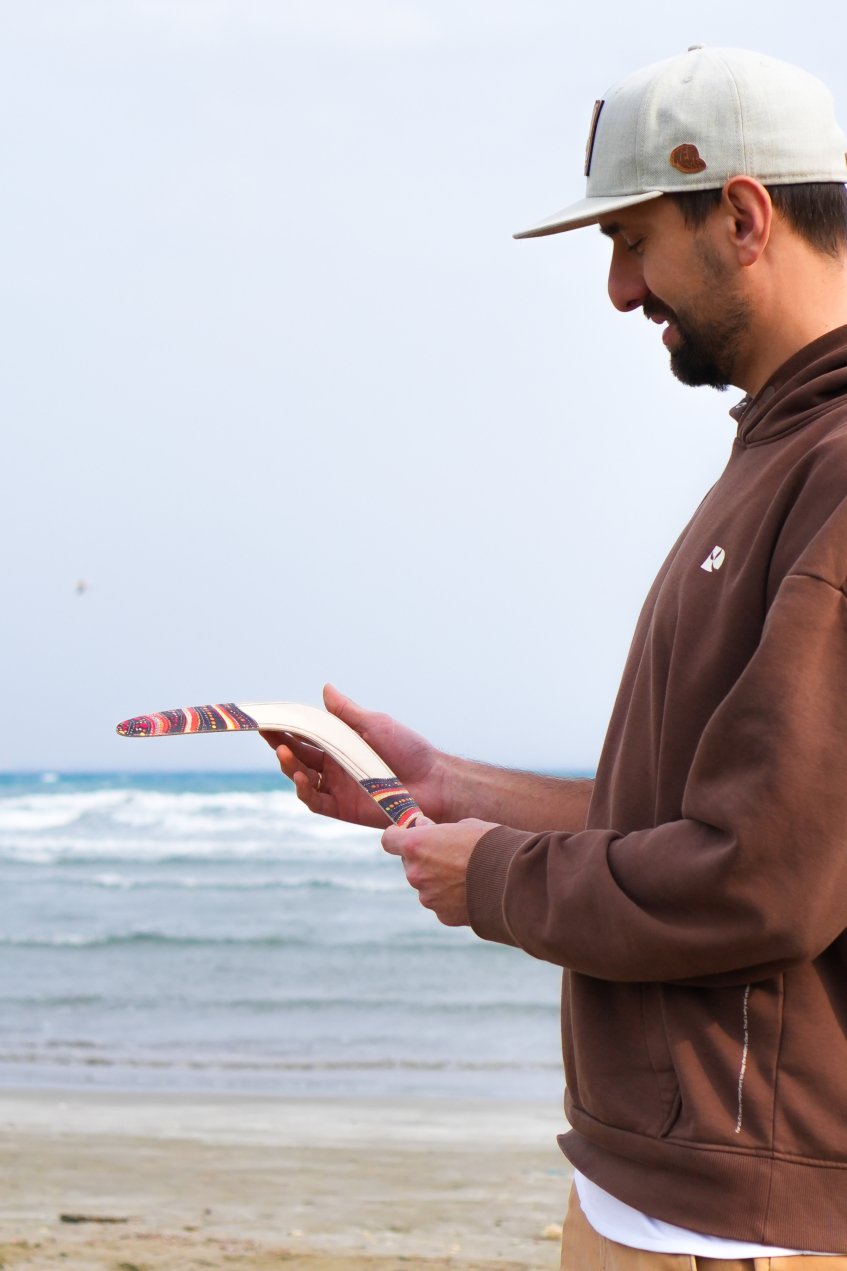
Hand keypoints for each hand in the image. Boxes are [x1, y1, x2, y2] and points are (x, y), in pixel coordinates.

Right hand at [262, 683, 450, 827]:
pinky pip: (316, 801)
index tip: (268, 719)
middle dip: (279, 745)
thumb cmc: (408, 749)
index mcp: (339, 746)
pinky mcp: (343, 808)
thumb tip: (325, 689)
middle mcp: (334, 768)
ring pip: (302, 779)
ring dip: (288, 766)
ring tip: (282, 754)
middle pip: (298, 757)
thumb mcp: (375, 724)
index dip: (286, 729)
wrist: (433, 781)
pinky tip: (299, 777)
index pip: (305, 737)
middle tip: (267, 733)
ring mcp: (337, 789)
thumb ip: (347, 713)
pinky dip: (303, 790)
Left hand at [381, 817, 495, 925]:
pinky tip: (473, 890)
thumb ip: (438, 830)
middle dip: (424, 858)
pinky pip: (441, 903)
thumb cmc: (492, 845)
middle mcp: (416, 873)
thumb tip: (423, 827)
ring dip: (439, 879)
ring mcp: (428, 897)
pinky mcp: (443, 916)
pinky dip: (451, 898)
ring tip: (468, 873)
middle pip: (410, 863)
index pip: (389, 840)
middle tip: (450, 853)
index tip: (410, 833)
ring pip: (426, 885)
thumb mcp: (465, 825)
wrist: (516, 881)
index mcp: (416, 846)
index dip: (399, 835)